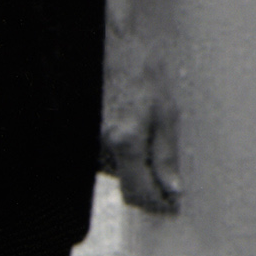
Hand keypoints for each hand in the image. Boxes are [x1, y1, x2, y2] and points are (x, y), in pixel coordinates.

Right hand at [100, 28, 182, 213]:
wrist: (111, 50)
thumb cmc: (143, 74)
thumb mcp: (167, 112)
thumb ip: (167, 155)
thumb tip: (173, 189)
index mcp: (124, 140)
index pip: (137, 192)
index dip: (156, 203)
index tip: (172, 205)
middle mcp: (99, 145)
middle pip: (125, 183)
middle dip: (147, 179)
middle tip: (165, 158)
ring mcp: (87, 142)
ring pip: (114, 171)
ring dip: (132, 163)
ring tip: (144, 130)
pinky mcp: (81, 137)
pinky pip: (103, 158)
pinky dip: (118, 152)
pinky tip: (127, 127)